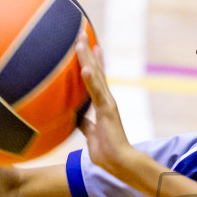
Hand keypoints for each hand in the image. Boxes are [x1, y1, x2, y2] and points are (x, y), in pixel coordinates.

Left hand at [74, 30, 137, 179]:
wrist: (119, 163)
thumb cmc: (107, 153)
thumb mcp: (91, 135)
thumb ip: (86, 124)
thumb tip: (76, 118)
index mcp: (103, 105)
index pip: (96, 79)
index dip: (92, 63)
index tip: (89, 48)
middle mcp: (106, 100)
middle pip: (95, 71)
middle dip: (87, 52)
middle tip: (81, 34)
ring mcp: (107, 103)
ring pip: (96, 75)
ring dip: (87, 58)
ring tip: (80, 41)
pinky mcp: (107, 110)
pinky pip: (96, 92)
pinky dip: (90, 79)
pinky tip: (84, 66)